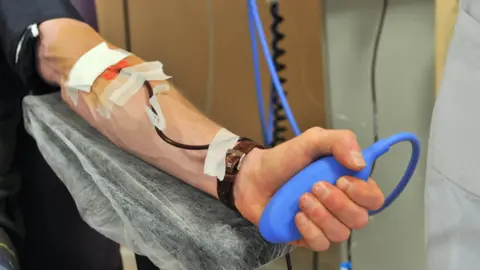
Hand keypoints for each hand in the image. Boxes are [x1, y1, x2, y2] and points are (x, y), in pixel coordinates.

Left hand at [234, 127, 384, 250]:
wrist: (253, 177)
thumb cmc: (284, 159)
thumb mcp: (312, 140)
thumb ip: (340, 141)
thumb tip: (361, 163)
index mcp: (348, 183)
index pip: (373, 198)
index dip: (363, 193)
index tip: (341, 180)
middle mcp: (341, 206)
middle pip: (360, 218)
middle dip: (338, 203)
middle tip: (314, 186)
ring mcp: (325, 223)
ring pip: (341, 233)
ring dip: (320, 214)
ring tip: (300, 198)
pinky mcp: (308, 236)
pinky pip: (321, 243)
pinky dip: (308, 229)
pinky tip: (296, 216)